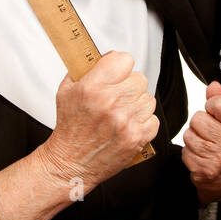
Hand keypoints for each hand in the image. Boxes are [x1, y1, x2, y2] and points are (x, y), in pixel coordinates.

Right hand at [39, 51, 159, 192]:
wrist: (71, 163)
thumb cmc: (70, 128)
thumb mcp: (67, 90)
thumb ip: (86, 69)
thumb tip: (107, 56)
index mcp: (93, 87)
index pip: (124, 59)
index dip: (120, 66)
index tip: (116, 73)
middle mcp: (110, 103)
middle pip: (139, 79)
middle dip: (129, 86)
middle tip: (117, 97)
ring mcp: (125, 121)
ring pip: (149, 99)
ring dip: (137, 105)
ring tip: (122, 113)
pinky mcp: (136, 137)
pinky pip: (153, 119)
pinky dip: (143, 123)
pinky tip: (128, 126)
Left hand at [182, 81, 220, 203]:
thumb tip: (214, 86)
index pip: (218, 103)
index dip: (211, 106)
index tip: (214, 113)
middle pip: (198, 118)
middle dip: (199, 125)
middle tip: (209, 134)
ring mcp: (219, 158)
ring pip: (189, 135)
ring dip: (193, 140)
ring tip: (205, 146)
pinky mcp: (205, 170)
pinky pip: (185, 152)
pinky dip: (189, 154)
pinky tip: (200, 157)